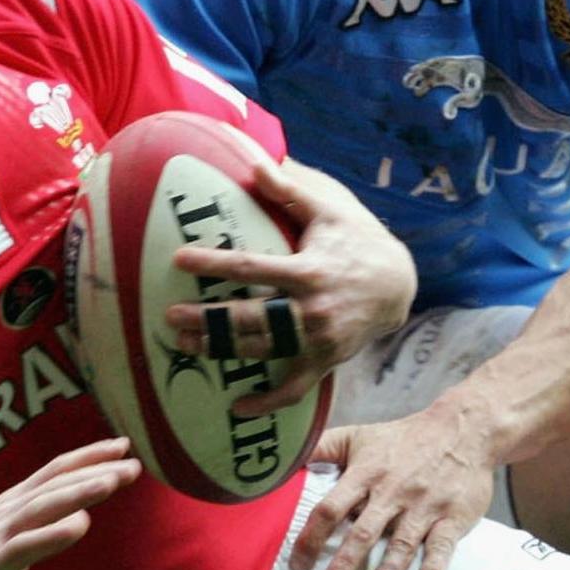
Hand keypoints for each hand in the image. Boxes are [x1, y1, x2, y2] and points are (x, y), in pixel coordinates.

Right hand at [0, 438, 140, 569]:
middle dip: (95, 471)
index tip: (122, 446)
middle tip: (132, 464)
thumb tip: (80, 512)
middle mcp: (6, 511)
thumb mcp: (13, 536)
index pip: (55, 470)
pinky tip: (80, 526)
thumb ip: (41, 520)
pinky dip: (54, 534)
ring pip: (44, 507)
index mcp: (12, 502)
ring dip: (79, 492)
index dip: (88, 456)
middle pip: (55, 483)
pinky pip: (26, 546)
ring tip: (112, 482)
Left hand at [166, 156, 416, 416]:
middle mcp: (311, 309)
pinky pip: (294, 389)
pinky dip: (267, 402)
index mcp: (307, 271)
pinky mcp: (324, 361)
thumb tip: (256, 162)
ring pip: (262, 351)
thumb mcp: (329, 212)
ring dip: (222, 351)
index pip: (251, 267)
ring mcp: (318, 340)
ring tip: (185, 346)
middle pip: (250, 318)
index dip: (213, 264)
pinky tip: (237, 408)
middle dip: (208, 320)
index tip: (178, 260)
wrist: (399, 285)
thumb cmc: (357, 242)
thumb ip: (290, 192)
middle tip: (170, 318)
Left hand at [292, 405, 496, 569]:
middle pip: (363, 533)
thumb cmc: (405, 438)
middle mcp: (393, 491)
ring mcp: (424, 506)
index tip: (298, 566)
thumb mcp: (360, 435)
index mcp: (366, 473)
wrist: (464, 429)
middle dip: (344, 566)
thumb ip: (322, 447)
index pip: (331, 508)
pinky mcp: (453, 516)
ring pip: (401, 547)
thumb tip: (284, 462)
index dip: (311, 538)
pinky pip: (442, 547)